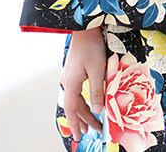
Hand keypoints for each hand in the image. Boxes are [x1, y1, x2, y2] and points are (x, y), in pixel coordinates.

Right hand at [59, 26, 106, 141]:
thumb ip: (97, 91)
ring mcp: (69, 76)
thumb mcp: (97, 70)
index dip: (75, 124)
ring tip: (91, 123)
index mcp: (71, 83)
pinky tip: (88, 104)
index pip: (71, 109)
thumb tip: (98, 110)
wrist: (85, 27)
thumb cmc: (91, 46)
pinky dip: (82, 101)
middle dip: (84, 119)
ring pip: (75, 99)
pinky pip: (76, 91)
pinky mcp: (73, 71)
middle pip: (74, 105)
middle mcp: (67, 81)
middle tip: (95, 130)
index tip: (79, 136)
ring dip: (83, 111)